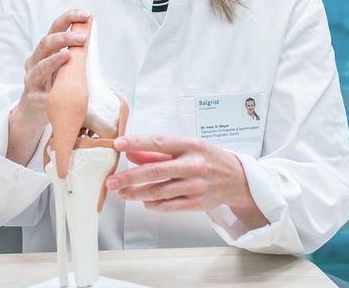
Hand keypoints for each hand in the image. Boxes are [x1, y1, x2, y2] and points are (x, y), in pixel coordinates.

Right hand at [6, 9, 89, 163]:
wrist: (31, 112)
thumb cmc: (52, 85)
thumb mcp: (63, 67)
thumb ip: (74, 53)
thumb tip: (93, 33)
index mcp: (44, 51)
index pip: (55, 28)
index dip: (69, 19)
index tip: (86, 15)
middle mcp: (35, 61)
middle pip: (46, 44)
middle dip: (64, 38)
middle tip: (83, 38)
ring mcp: (31, 80)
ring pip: (39, 67)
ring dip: (54, 61)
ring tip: (68, 56)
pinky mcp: (31, 99)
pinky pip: (40, 96)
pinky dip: (48, 95)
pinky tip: (56, 94)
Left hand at [106, 134, 267, 227]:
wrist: (237, 179)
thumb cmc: (208, 158)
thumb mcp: (186, 147)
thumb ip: (157, 152)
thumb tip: (131, 153)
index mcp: (190, 145)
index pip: (158, 142)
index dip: (137, 143)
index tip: (118, 144)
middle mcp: (193, 165)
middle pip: (155, 171)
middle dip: (129, 177)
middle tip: (112, 181)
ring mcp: (195, 185)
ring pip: (159, 191)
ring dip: (136, 193)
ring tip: (122, 192)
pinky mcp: (196, 203)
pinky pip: (169, 205)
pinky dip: (153, 204)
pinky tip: (143, 201)